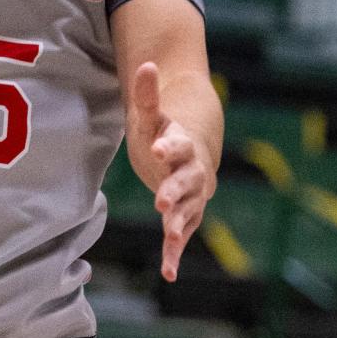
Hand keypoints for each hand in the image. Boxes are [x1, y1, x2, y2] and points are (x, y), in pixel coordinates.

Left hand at [127, 61, 216, 282]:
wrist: (189, 155)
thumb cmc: (164, 133)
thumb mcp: (151, 114)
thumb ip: (147, 94)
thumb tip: (145, 63)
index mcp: (181, 145)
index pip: (177, 144)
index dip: (169, 146)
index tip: (158, 147)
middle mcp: (191, 173)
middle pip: (186, 182)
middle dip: (175, 191)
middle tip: (162, 201)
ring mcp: (191, 197)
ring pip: (188, 211)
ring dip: (179, 223)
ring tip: (171, 235)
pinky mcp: (187, 217)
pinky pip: (182, 236)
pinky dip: (175, 254)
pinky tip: (168, 274)